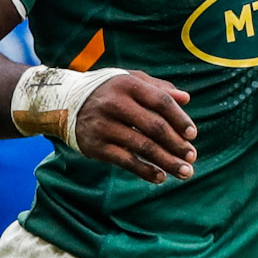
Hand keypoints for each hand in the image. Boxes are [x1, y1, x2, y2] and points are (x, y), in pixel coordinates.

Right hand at [72, 71, 198, 183]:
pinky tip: (161, 177)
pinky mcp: (96, 146)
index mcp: (128, 85)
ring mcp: (104, 126)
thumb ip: (159, 88)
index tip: (193, 134)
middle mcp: (115, 104)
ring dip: (167, 161)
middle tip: (192, 157)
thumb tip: (186, 99)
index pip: (161, 102)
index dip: (179, 119)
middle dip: (177, 144)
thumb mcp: (131, 80)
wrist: (64, 103)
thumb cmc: (108, 91)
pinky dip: (145, 171)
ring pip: (143, 147)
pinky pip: (126, 161)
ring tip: (185, 172)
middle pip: (154, 127)